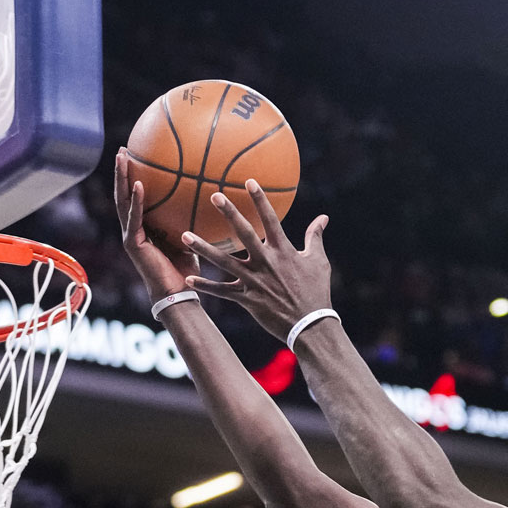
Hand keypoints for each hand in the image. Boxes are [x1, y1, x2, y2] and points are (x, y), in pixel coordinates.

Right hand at [114, 148, 199, 301]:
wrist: (179, 292)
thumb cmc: (188, 267)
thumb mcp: (190, 235)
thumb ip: (191, 217)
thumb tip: (214, 195)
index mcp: (144, 226)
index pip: (136, 195)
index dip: (133, 175)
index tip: (136, 153)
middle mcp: (133, 228)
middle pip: (123, 193)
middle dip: (122, 170)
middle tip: (123, 148)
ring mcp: (130, 235)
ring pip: (122, 201)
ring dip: (121, 178)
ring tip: (122, 157)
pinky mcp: (133, 244)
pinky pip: (134, 218)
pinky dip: (137, 201)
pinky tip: (139, 184)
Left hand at [181, 179, 331, 339]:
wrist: (310, 325)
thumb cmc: (317, 292)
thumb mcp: (319, 262)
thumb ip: (315, 237)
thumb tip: (323, 218)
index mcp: (284, 251)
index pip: (270, 220)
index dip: (260, 199)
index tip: (249, 181)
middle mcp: (266, 263)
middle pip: (244, 234)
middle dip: (229, 213)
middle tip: (214, 195)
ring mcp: (254, 281)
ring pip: (224, 262)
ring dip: (203, 248)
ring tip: (184, 236)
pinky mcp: (247, 299)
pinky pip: (222, 291)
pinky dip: (206, 286)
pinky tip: (188, 279)